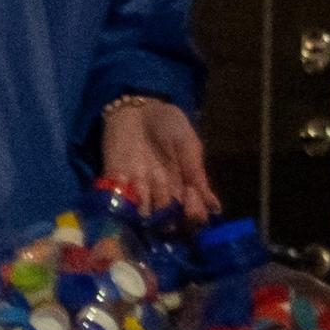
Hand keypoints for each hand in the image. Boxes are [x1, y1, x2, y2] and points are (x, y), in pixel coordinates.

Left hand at [102, 97, 218, 218]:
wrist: (138, 107)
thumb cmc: (168, 124)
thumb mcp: (188, 144)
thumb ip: (197, 173)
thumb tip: (215, 208)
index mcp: (182, 189)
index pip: (191, 216)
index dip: (193, 215)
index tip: (192, 198)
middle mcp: (160, 196)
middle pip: (167, 223)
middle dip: (169, 220)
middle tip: (168, 203)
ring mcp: (136, 191)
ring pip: (142, 216)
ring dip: (145, 215)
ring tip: (147, 204)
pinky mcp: (114, 181)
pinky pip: (115, 199)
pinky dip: (120, 200)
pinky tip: (127, 190)